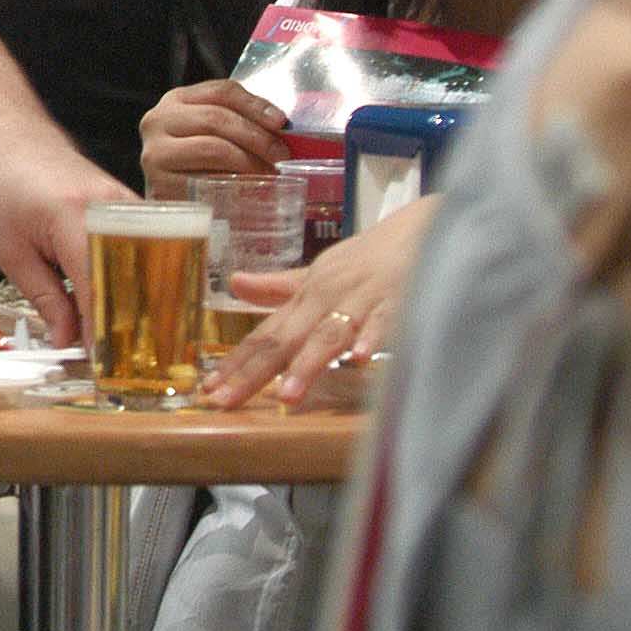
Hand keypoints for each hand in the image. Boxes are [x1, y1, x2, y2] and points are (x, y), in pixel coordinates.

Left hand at [0, 143, 134, 346]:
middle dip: (131, 325)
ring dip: (141, 306)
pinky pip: (149, 253)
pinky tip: (130, 312)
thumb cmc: (7, 194)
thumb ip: (45, 298)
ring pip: (149, 268)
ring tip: (130, 346)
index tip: (102, 366)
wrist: (18, 145)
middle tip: (120, 364)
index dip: (102, 330)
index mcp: (74, 217)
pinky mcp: (137, 209)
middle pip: (135, 279)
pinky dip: (141, 284)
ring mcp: (131, 205)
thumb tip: (69, 342)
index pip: (99, 285)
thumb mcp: (11, 253)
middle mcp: (113, 208)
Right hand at [137, 80, 287, 194]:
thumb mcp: (213, 132)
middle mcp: (157, 121)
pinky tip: (251, 190)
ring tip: (271, 173)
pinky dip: (234, 185)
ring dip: (250, 162)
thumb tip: (281, 125)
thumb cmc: (199, 163)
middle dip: (257, 137)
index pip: (221, 91)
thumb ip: (241, 120)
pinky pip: (206, 181)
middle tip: (282, 155)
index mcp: (176, 100)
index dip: (254, 105)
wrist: (170, 211)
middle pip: (216, 119)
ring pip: (213, 148)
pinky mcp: (161, 186)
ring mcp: (156, 154)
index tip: (281, 122)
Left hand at [200, 195, 437, 409]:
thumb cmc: (367, 259)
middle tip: (227, 401)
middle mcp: (327, 297)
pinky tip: (359, 360)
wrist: (422, 229)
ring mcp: (362, 300)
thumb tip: (234, 283)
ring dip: (309, 364)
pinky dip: (372, 339)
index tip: (208, 390)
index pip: (264, 334)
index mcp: (306, 295)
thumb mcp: (319, 272)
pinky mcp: (400, 301)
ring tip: (288, 395)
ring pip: (331, 334)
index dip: (236, 362)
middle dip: (256, 372)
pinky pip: (385, 322)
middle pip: (286, 339)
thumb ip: (279, 287)